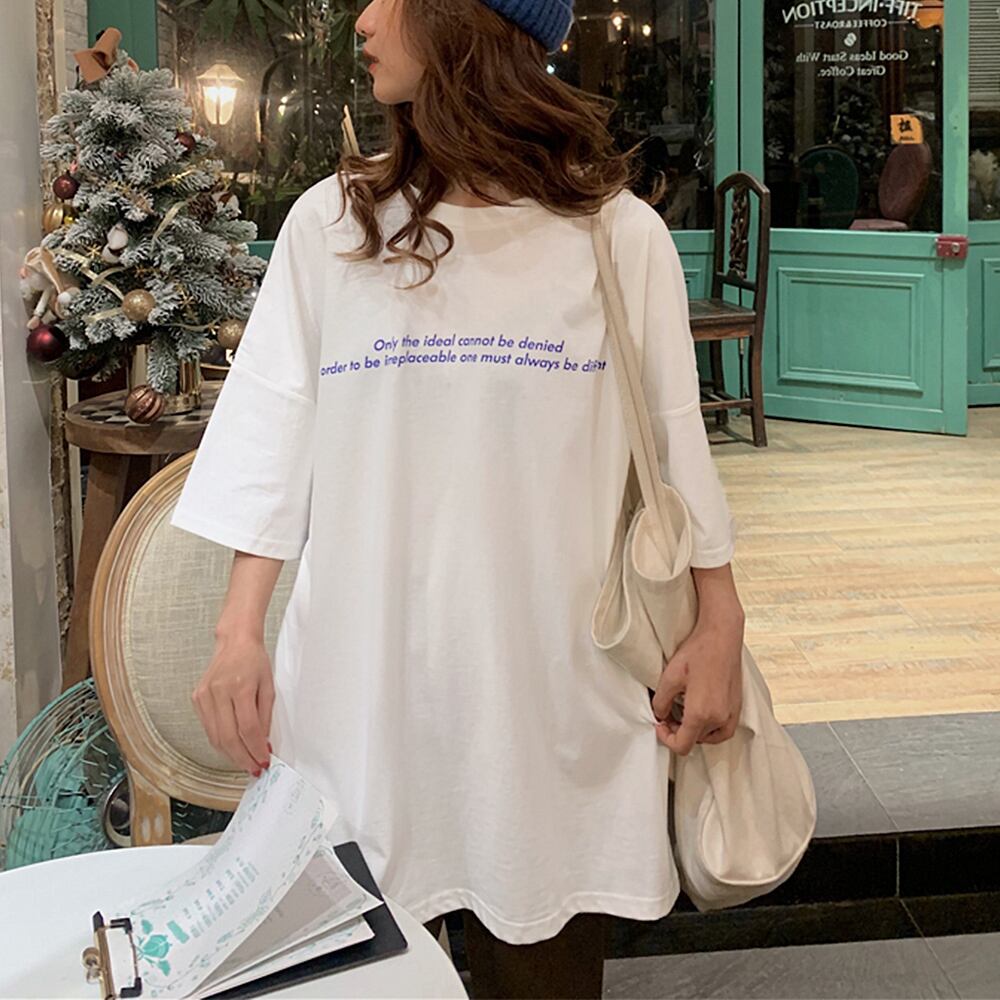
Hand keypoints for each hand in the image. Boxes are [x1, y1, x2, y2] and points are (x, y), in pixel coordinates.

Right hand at [191, 630, 273, 775]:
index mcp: (239, 687)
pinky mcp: (197, 698)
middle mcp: (218, 692)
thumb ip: (265, 717)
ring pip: (215, 737)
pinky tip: (232, 747)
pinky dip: (220, 741)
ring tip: (245, 762)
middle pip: (228, 737)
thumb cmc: (254, 660)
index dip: (255, 749)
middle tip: (254, 768)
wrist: (235, 642)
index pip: (247, 729)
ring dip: (231, 754)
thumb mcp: (268, 686)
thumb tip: (263, 744)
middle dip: (243, 758)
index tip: (264, 760)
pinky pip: (208, 728)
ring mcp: (204, 695)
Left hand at [649, 610, 743, 755]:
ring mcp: (731, 714)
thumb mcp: (669, 677)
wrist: (722, 637)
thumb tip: (660, 714)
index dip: (666, 738)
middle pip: (694, 741)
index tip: (660, 724)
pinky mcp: (737, 707)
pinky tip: (702, 714)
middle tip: (668, 714)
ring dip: (694, 730)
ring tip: (683, 712)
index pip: (682, 745)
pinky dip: (711, 729)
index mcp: (701, 714)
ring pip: (709, 737)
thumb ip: (661, 702)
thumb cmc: (698, 653)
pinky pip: (723, 730)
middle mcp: (719, 718)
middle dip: (678, 731)